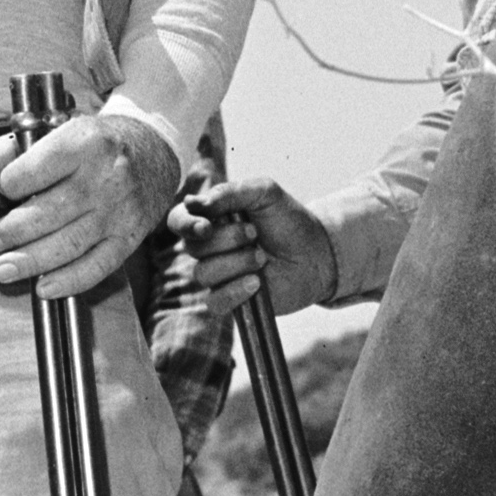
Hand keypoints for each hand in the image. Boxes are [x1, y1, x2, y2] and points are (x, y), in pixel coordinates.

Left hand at [0, 108, 183, 299]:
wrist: (154, 151)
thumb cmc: (96, 142)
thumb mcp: (57, 129)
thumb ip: (12, 149)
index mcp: (84, 142)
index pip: (34, 170)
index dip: (9, 183)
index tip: (2, 189)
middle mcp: (105, 177)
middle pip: (49, 212)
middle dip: (13, 231)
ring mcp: (119, 211)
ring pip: (70, 244)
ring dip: (31, 261)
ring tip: (3, 268)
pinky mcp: (130, 237)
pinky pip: (98, 266)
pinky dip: (69, 281)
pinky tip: (44, 287)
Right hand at [169, 176, 340, 320]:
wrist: (317, 252)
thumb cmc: (288, 220)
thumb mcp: (264, 193)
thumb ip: (229, 193)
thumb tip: (192, 202)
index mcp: (210, 218)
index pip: (178, 220)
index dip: (186, 224)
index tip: (206, 226)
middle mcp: (208, 247)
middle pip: (192, 248)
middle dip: (225, 239)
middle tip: (254, 233)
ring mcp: (218, 276)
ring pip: (203, 274)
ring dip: (236, 263)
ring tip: (262, 257)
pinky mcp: (230, 300)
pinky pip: (215, 302)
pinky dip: (234, 291)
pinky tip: (257, 282)